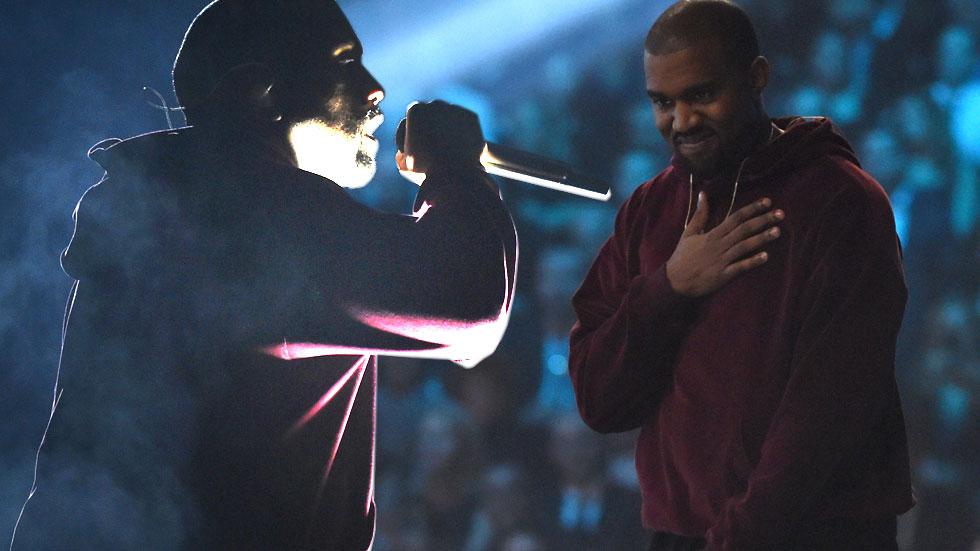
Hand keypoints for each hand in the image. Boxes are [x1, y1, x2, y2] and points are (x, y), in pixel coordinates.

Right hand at [395, 100, 484, 174]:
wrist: (455, 173)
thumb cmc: (426, 170)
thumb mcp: (406, 167)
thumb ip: (401, 158)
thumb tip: (401, 155)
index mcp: (416, 110)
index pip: (414, 114)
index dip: (414, 126)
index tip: (418, 139)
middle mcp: (436, 104)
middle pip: (432, 111)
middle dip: (432, 123)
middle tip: (434, 140)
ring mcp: (455, 109)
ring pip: (450, 115)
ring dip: (447, 125)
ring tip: (448, 143)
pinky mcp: (471, 117)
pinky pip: (465, 122)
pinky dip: (463, 130)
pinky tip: (460, 143)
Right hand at [665, 193, 783, 296]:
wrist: (675, 282)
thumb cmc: (683, 257)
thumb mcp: (689, 233)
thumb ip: (700, 214)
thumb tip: (704, 194)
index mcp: (712, 234)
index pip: (735, 218)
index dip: (752, 209)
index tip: (767, 202)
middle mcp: (719, 245)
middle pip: (743, 230)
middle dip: (762, 220)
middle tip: (780, 214)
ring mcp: (721, 260)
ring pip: (744, 246)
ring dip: (761, 238)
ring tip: (778, 231)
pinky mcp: (722, 275)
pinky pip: (740, 267)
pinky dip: (752, 261)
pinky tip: (765, 256)